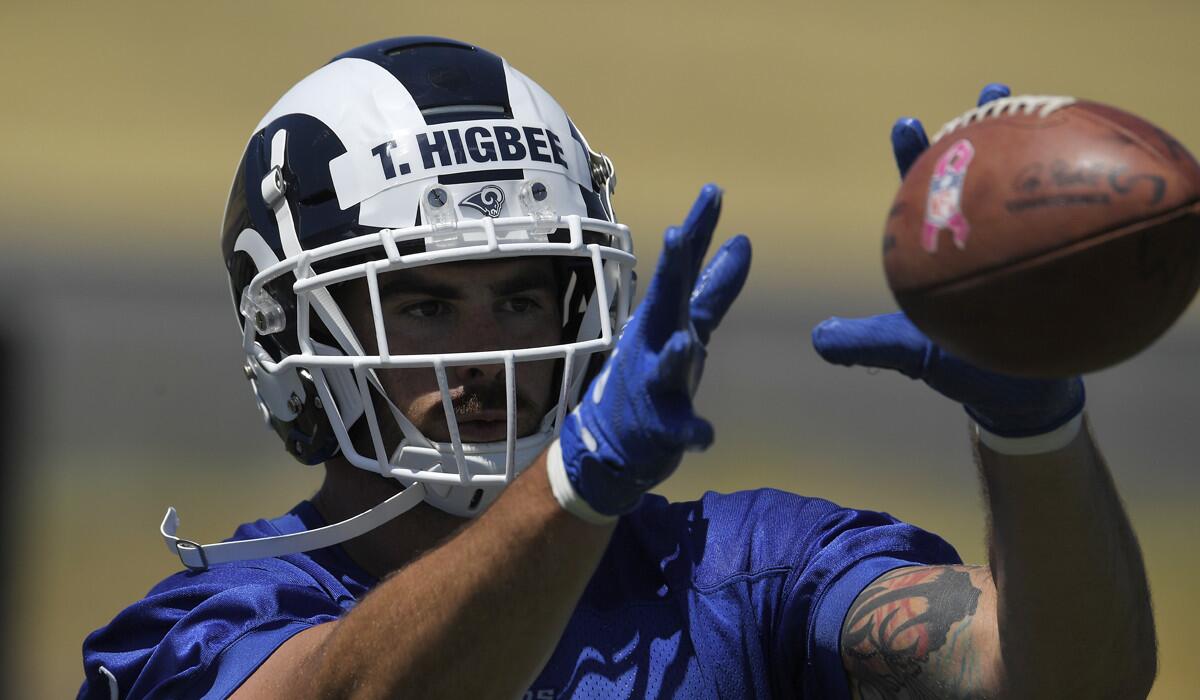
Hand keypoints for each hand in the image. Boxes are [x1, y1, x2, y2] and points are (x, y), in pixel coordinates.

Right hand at [550, 184, 750, 518]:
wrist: (612, 439)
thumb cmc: (653, 372)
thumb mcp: (686, 324)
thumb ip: (714, 287)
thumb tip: (743, 240)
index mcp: (664, 316)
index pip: (684, 267)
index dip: (699, 230)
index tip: (715, 191)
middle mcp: (654, 341)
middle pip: (665, 301)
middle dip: (671, 270)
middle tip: (676, 235)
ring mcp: (653, 385)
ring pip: (665, 365)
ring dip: (674, 353)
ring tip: (686, 341)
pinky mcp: (660, 427)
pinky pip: (679, 429)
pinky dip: (692, 432)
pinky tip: (705, 437)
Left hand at [813, 84, 1084, 446]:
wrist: (1016, 395)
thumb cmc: (960, 366)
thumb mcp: (911, 354)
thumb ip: (869, 344)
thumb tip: (819, 340)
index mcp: (937, 243)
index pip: (920, 191)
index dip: (912, 157)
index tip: (907, 123)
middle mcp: (977, 233)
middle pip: (977, 171)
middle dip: (982, 129)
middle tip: (989, 92)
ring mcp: (1019, 244)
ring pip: (1028, 186)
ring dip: (1039, 145)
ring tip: (1048, 105)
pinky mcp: (1057, 263)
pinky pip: (1072, 226)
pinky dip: (1085, 202)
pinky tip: (1102, 173)